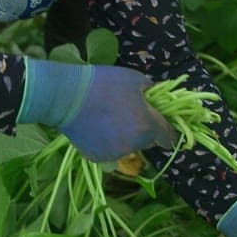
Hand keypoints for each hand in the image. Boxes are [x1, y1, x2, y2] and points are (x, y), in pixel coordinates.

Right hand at [16, 58, 176, 161]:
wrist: (66, 97)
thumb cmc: (102, 84)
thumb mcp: (133, 78)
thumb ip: (150, 90)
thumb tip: (154, 96)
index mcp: (147, 126)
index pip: (169, 138)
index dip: (170, 133)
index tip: (167, 129)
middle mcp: (134, 144)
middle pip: (147, 141)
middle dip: (143, 130)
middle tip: (129, 114)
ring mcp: (115, 154)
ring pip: (128, 146)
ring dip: (125, 137)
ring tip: (109, 120)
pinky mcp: (98, 158)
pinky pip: (110, 151)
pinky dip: (107, 143)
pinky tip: (97, 128)